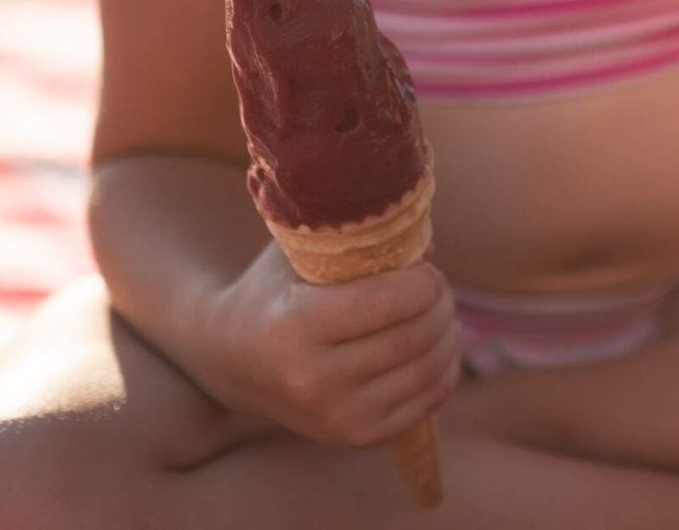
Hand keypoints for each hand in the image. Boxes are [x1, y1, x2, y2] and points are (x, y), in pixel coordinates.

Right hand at [195, 240, 460, 446]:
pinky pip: (429, 399)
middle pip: (415, 335)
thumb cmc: (271, 292)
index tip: (424, 267)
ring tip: (439, 310)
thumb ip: (357, 241)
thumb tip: (428, 249)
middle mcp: (313, 381)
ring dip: (449, 331)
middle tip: (438, 285)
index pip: (388, 301)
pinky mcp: (357, 437)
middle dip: (441, 301)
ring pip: (429, 368)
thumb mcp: (298, 252)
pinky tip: (437, 344)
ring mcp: (336, 417)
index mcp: (294, 328)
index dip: (423, 279)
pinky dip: (446, 366)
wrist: (229, 362)